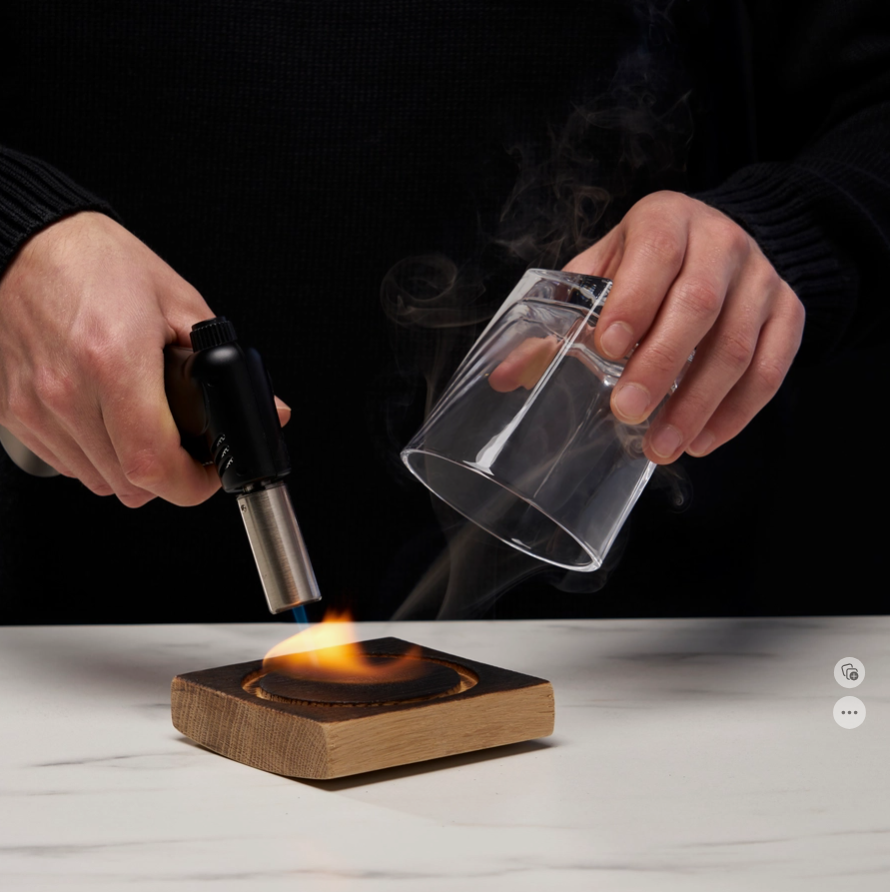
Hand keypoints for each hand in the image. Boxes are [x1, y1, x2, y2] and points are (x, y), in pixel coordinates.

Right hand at [0, 211, 289, 506]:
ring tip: (146, 430)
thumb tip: (272, 410)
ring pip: (97, 481)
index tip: (209, 474)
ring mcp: (34, 405)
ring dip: (131, 469)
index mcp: (113, 361)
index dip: (192, 483)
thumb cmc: (96, 262)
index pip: (153, 463)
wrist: (22, 244)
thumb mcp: (177, 303)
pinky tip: (107, 421)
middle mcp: (67, 390)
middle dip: (169, 476)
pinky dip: (94, 456)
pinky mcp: (12, 411)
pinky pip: (66, 463)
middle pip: (129, 484)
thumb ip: (224, 363)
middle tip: (186, 450)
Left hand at [564, 191, 804, 462]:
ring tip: (661, 447)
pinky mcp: (788, 312)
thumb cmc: (645, 264)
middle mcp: (721, 242)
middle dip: (661, 365)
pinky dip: (737, 411)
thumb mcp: (601, 271)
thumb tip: (504, 378)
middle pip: (698, 305)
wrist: (718, 244)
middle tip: (626, 413)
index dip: (633, 302)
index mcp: (666, 220)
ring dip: (698, 404)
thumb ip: (559, 318)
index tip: (607, 350)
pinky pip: (771, 368)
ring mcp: (761, 279)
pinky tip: (703, 441)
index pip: (655, 254)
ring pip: (737, 345)